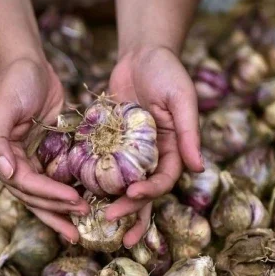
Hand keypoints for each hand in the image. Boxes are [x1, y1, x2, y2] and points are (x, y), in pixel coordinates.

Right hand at [0, 58, 89, 240]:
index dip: (48, 195)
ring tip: (84, 223)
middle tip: (82, 221)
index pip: (24, 184)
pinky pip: (58, 178)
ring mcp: (30, 160)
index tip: (73, 200)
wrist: (29, 62)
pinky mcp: (46, 154)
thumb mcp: (3, 105)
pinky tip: (87, 201)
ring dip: (62, 209)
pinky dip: (69, 191)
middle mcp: (12, 163)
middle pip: (34, 196)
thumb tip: (4, 173)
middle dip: (57, 211)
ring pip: (45, 193)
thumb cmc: (15, 80)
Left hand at [106, 45, 204, 246]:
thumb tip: (198, 167)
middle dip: (128, 210)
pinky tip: (76, 194)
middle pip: (141, 192)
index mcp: (172, 150)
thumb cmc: (167, 72)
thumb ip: (189, 132)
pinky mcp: (109, 144)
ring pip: (119, 186)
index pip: (163, 180)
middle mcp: (151, 157)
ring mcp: (128, 153)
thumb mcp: (181, 99)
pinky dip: (90, 181)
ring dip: (109, 204)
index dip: (150, 192)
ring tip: (94, 221)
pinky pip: (99, 166)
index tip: (132, 195)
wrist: (141, 54)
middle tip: (109, 220)